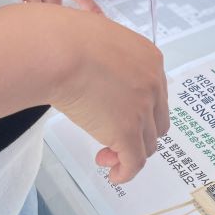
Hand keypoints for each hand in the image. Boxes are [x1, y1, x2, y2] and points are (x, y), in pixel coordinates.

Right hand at [51, 8, 168, 182]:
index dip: (139, 111)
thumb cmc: (67, 39)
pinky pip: (134, 162)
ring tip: (104, 155)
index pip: (155, 94)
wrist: (59, 50)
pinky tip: (113, 174)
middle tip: (112, 138)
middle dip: (138, 134)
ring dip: (127, 152)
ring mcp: (142, 109)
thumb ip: (109, 58)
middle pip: (156, 121)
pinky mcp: (127, 131)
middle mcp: (153, 84)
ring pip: (147, 144)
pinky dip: (126, 172)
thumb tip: (97, 66)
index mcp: (150, 59)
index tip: (119, 116)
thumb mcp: (100, 40)